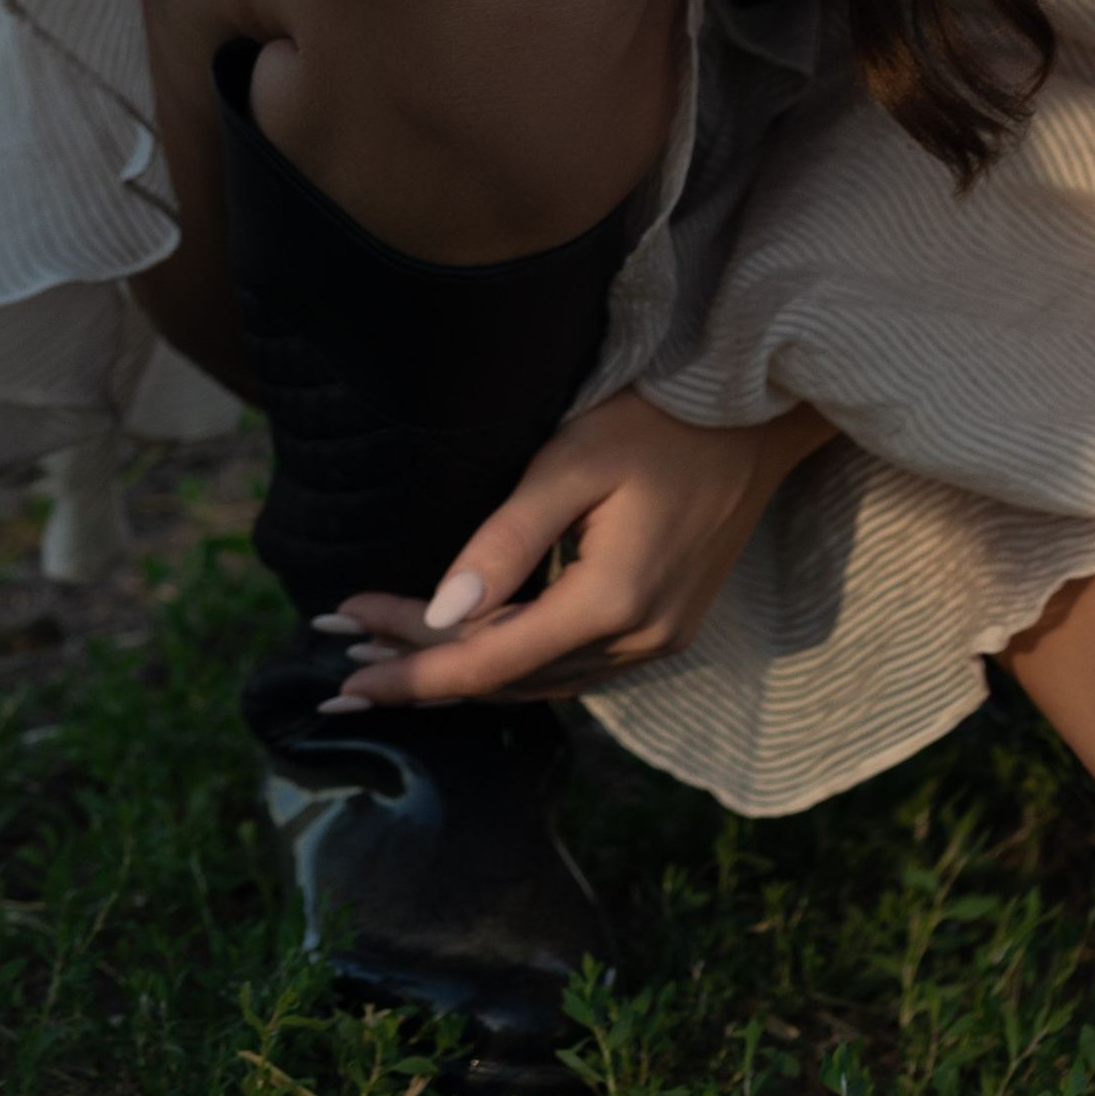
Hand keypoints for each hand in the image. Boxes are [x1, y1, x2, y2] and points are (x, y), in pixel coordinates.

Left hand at [319, 387, 831, 705]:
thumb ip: (504, 542)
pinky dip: (513, 660)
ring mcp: (658, 642)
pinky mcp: (665, 628)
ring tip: (386, 653)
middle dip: (421, 667)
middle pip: (507, 677)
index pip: (486, 662)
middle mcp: (638, 642)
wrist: (754, 416)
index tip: (340, 668)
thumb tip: (440, 618)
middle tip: (343, 655)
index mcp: (612, 603)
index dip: (410, 670)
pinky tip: (471, 644)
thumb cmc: (658, 419)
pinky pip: (571, 665)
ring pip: (538, 679)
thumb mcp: (571, 462)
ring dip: (463, 669)